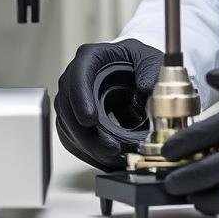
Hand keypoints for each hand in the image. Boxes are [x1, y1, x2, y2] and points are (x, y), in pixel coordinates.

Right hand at [54, 39, 163, 170]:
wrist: (135, 73)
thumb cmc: (138, 61)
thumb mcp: (149, 59)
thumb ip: (150, 70)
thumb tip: (146, 88)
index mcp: (91, 57)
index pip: (78, 74)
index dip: (80, 97)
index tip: (90, 119)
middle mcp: (74, 77)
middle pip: (67, 106)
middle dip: (86, 133)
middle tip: (110, 149)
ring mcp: (72, 99)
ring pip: (67, 126)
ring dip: (88, 146)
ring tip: (113, 158)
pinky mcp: (74, 119)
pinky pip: (73, 139)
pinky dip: (88, 152)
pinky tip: (106, 160)